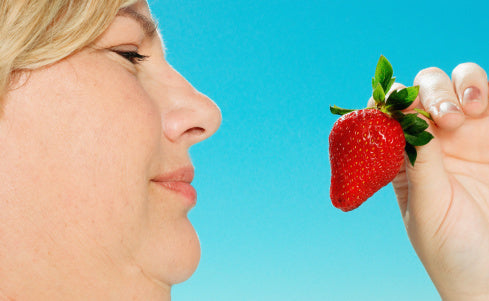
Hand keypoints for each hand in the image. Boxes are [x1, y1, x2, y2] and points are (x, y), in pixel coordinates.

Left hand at [394, 63, 488, 299]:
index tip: (390, 102)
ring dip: (459, 84)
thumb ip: (418, 162)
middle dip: (427, 92)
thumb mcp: (427, 207)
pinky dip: (483, 87)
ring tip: (464, 112)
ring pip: (458, 83)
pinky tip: (481, 104)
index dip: (386, 101)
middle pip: (422, 91)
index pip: (387, 115)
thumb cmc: (451, 250)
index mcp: (402, 158)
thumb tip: (403, 117)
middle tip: (440, 116)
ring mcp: (469, 134)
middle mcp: (434, 141)